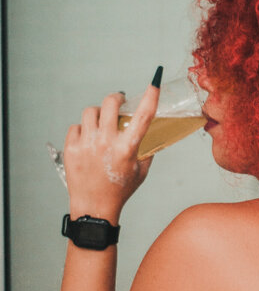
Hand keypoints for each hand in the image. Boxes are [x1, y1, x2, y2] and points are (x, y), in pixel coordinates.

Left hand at [63, 82, 159, 221]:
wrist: (93, 207)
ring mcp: (86, 144)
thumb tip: (149, 133)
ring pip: (90, 112)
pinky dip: (83, 130)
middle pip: (110, 103)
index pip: (143, 116)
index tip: (154, 83)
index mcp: (127, 148)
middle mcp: (106, 143)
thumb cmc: (119, 190)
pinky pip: (76, 127)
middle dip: (116, 98)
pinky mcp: (71, 148)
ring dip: (98, 113)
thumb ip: (146, 150)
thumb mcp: (140, 171)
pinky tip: (87, 140)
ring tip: (101, 122)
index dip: (151, 96)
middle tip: (118, 101)